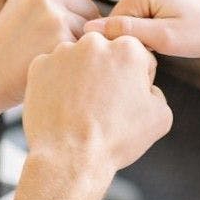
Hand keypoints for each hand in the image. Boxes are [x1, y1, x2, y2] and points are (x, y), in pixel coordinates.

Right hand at [0, 0, 98, 107]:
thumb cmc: (13, 49)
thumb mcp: (29, 9)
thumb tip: (115, 4)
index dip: (72, 19)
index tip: (43, 32)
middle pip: (93, 10)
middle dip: (78, 33)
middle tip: (45, 48)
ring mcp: (53, 10)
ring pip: (94, 30)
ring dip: (80, 48)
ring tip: (47, 56)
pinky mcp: (60, 36)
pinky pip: (90, 49)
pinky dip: (78, 62)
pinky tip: (52, 66)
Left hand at [23, 33, 172, 179]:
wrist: (70, 157)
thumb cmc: (115, 138)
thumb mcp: (160, 117)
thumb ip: (157, 90)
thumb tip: (146, 87)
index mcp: (128, 49)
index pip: (138, 58)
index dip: (137, 81)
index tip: (127, 99)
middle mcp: (94, 42)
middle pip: (106, 54)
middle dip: (107, 73)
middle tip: (103, 104)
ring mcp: (63, 52)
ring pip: (78, 60)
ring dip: (81, 76)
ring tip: (81, 108)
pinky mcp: (39, 65)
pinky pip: (53, 70)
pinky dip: (57, 84)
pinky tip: (63, 106)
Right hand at [85, 0, 199, 77]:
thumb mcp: (165, 38)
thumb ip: (125, 32)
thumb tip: (87, 30)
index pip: (112, 25)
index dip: (130, 45)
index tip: (156, 50)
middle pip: (119, 21)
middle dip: (137, 39)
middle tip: (165, 46)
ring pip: (129, 20)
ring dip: (144, 36)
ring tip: (171, 38)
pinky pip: (138, 15)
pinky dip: (151, 29)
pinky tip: (171, 31)